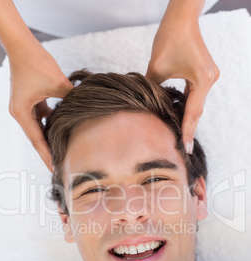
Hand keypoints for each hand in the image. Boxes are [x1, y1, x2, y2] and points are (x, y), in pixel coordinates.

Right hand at [9, 43, 73, 171]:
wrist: (23, 45)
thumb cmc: (36, 62)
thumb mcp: (57, 84)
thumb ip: (71, 100)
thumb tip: (87, 110)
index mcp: (22, 113)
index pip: (37, 141)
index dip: (47, 155)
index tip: (55, 169)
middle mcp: (21, 112)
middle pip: (37, 138)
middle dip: (49, 151)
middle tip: (61, 166)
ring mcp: (25, 107)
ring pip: (40, 128)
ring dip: (50, 138)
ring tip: (63, 150)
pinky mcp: (31, 100)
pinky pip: (42, 117)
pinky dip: (51, 123)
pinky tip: (63, 129)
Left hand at [146, 19, 218, 152]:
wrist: (181, 17)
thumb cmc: (169, 38)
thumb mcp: (157, 68)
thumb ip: (153, 90)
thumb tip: (146, 107)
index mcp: (202, 80)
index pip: (192, 112)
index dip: (186, 131)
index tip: (185, 147)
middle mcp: (209, 80)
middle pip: (196, 110)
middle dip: (188, 128)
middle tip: (184, 148)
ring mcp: (209, 77)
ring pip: (195, 103)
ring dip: (187, 117)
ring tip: (180, 136)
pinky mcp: (204, 73)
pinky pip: (195, 94)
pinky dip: (186, 105)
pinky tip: (178, 116)